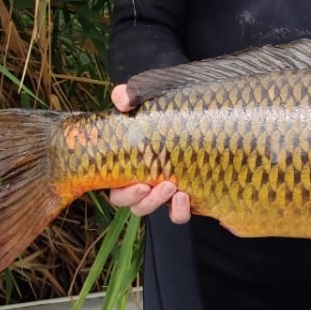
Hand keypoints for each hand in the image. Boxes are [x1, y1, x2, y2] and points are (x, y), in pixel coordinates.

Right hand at [108, 83, 189, 222]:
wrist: (194, 111)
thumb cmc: (161, 108)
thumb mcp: (143, 97)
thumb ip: (127, 95)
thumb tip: (124, 103)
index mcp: (128, 166)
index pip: (116, 190)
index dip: (123, 193)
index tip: (139, 183)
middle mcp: (143, 181)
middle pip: (133, 204)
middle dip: (143, 200)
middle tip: (155, 185)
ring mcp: (163, 190)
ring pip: (151, 209)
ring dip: (158, 203)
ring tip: (173, 188)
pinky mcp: (182, 194)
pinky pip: (177, 214)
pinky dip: (179, 211)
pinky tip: (185, 196)